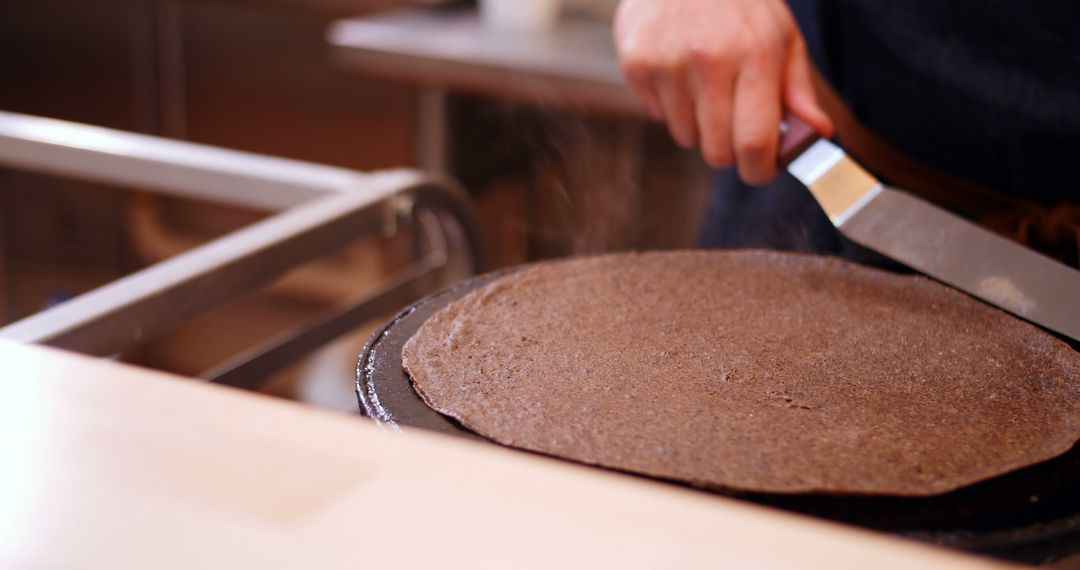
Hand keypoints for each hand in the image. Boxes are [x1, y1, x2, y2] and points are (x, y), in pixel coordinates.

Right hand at [615, 0, 833, 184]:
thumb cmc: (740, 4)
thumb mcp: (781, 37)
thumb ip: (797, 90)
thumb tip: (818, 135)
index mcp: (755, 55)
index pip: (755, 143)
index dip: (760, 170)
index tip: (761, 169)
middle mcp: (709, 61)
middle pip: (716, 152)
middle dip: (729, 149)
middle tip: (734, 124)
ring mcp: (668, 64)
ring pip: (685, 137)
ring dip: (698, 125)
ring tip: (704, 86)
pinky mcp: (637, 64)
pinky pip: (657, 115)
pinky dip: (670, 105)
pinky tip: (678, 72)